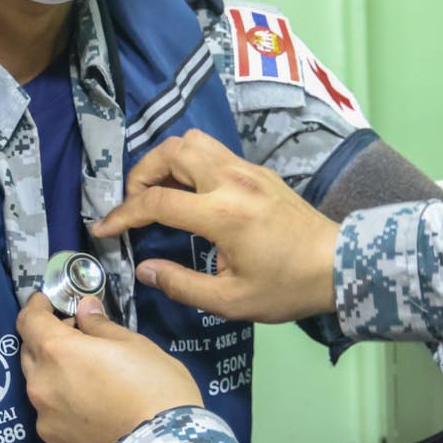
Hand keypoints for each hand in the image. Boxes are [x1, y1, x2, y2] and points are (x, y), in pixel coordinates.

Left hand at [18, 293, 202, 442]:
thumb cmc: (156, 388)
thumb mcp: (135, 345)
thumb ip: (102, 326)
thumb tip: (85, 311)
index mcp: (57, 352)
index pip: (29, 320)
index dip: (37, 306)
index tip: (49, 300)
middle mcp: (41, 384)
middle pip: (30, 352)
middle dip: (47, 339)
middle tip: (76, 336)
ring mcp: (45, 418)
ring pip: (41, 385)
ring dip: (55, 373)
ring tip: (87, 375)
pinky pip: (53, 413)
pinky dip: (65, 403)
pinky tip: (92, 406)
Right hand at [91, 129, 339, 323]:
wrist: (339, 265)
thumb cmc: (287, 287)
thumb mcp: (231, 301)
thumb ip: (181, 284)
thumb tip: (144, 269)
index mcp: (223, 214)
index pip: (157, 202)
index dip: (123, 215)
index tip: (103, 229)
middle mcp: (232, 181)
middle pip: (170, 152)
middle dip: (141, 175)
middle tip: (134, 205)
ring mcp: (247, 170)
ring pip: (193, 141)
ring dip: (166, 162)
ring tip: (158, 193)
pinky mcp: (258, 170)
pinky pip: (213, 151)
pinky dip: (189, 164)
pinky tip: (189, 194)